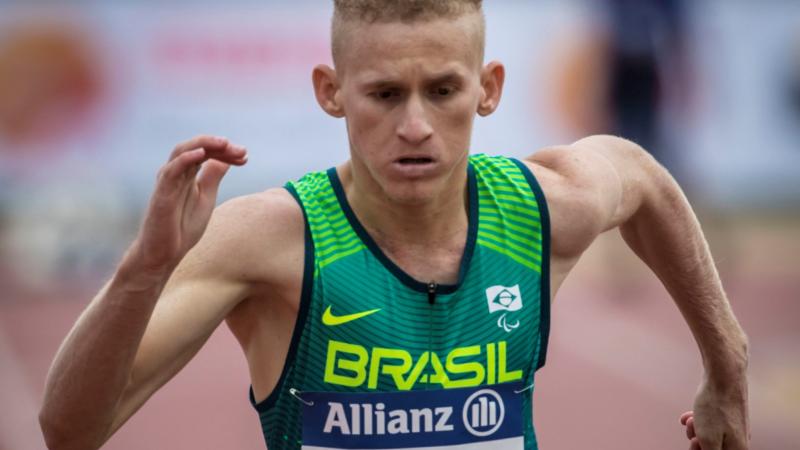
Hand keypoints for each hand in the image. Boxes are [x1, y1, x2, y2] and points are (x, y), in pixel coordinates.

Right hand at [129, 135, 247, 272]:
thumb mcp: (205, 198)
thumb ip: (212, 178)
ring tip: (224, 143)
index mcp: (187, 175)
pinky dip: (185, 159)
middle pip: (195, 147)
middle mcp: (176, 173)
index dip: (225, 151)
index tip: (245, 156)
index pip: (206, 153)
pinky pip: (171, 171)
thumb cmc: (182, 228)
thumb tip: (226, 160)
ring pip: (181, 152)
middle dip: (219, 146)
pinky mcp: (161, 194)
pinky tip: (201, 154)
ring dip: (204, 145)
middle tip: (241, 151)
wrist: (163, 255)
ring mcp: (167, 182)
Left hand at [680, 377, 749, 448]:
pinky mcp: (729, 413)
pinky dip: (698, 419)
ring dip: (696, 428)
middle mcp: (741, 439)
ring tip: (691, 418)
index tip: (695, 443)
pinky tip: (687, 415)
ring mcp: (736, 425)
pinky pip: (711, 422)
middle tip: (692, 431)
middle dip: (697, 441)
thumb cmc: (716, 408)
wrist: (724, 376)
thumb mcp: (708, 440)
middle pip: (713, 448)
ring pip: (710, 434)